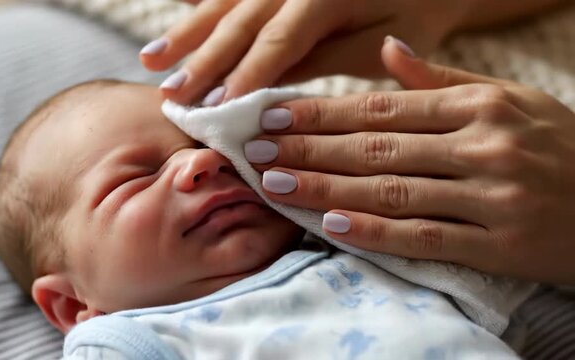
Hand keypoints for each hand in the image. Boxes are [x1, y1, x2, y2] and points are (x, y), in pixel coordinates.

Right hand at [140, 0, 464, 103]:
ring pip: (227, 3)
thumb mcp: (377, 41)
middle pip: (239, 22)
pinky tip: (180, 11)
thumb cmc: (417, 6)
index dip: (242, 76)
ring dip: (189, 32)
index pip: (274, 42)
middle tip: (169, 95)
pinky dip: (204, 4)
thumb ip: (322, 61)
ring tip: (153, 60)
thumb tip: (268, 89)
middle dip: (201, 60)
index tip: (213, 108)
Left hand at [246, 37, 574, 283]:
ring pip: (390, 189)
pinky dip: (376, 230)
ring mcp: (491, 197)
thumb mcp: (510, 99)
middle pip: (375, 146)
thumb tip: (387, 49)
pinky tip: (332, 224)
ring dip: (326, 189)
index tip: (275, 117)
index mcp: (480, 105)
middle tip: (256, 152)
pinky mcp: (499, 244)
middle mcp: (483, 146)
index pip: (382, 107)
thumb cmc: (560, 147)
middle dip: (309, 149)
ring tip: (276, 185)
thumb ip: (443, 79)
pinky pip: (424, 236)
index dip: (322, 113)